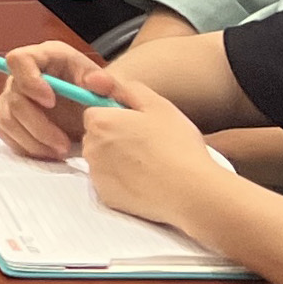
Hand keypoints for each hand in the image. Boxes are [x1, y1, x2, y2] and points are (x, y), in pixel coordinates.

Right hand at [0, 41, 108, 160]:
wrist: (89, 108)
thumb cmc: (93, 90)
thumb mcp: (105, 84)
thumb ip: (105, 83)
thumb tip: (99, 83)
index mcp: (43, 57)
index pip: (19, 60)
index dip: (30, 80)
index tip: (50, 101)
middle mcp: (20, 75)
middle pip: (15, 99)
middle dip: (39, 126)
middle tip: (63, 145)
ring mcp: (11, 97)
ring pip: (8, 121)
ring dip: (34, 141)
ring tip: (61, 152)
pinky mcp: (8, 118)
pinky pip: (8, 135)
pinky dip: (28, 147)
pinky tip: (50, 152)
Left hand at [74, 72, 232, 235]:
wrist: (191, 191)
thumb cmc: (178, 146)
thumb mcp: (159, 105)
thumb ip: (129, 89)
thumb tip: (110, 86)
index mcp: (100, 122)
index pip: (95, 112)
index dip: (117, 116)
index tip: (138, 124)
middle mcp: (90, 148)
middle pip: (97, 137)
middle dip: (115, 138)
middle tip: (148, 144)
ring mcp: (96, 175)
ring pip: (103, 160)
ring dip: (118, 160)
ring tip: (151, 163)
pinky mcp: (105, 197)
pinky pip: (110, 183)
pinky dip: (123, 182)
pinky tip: (146, 181)